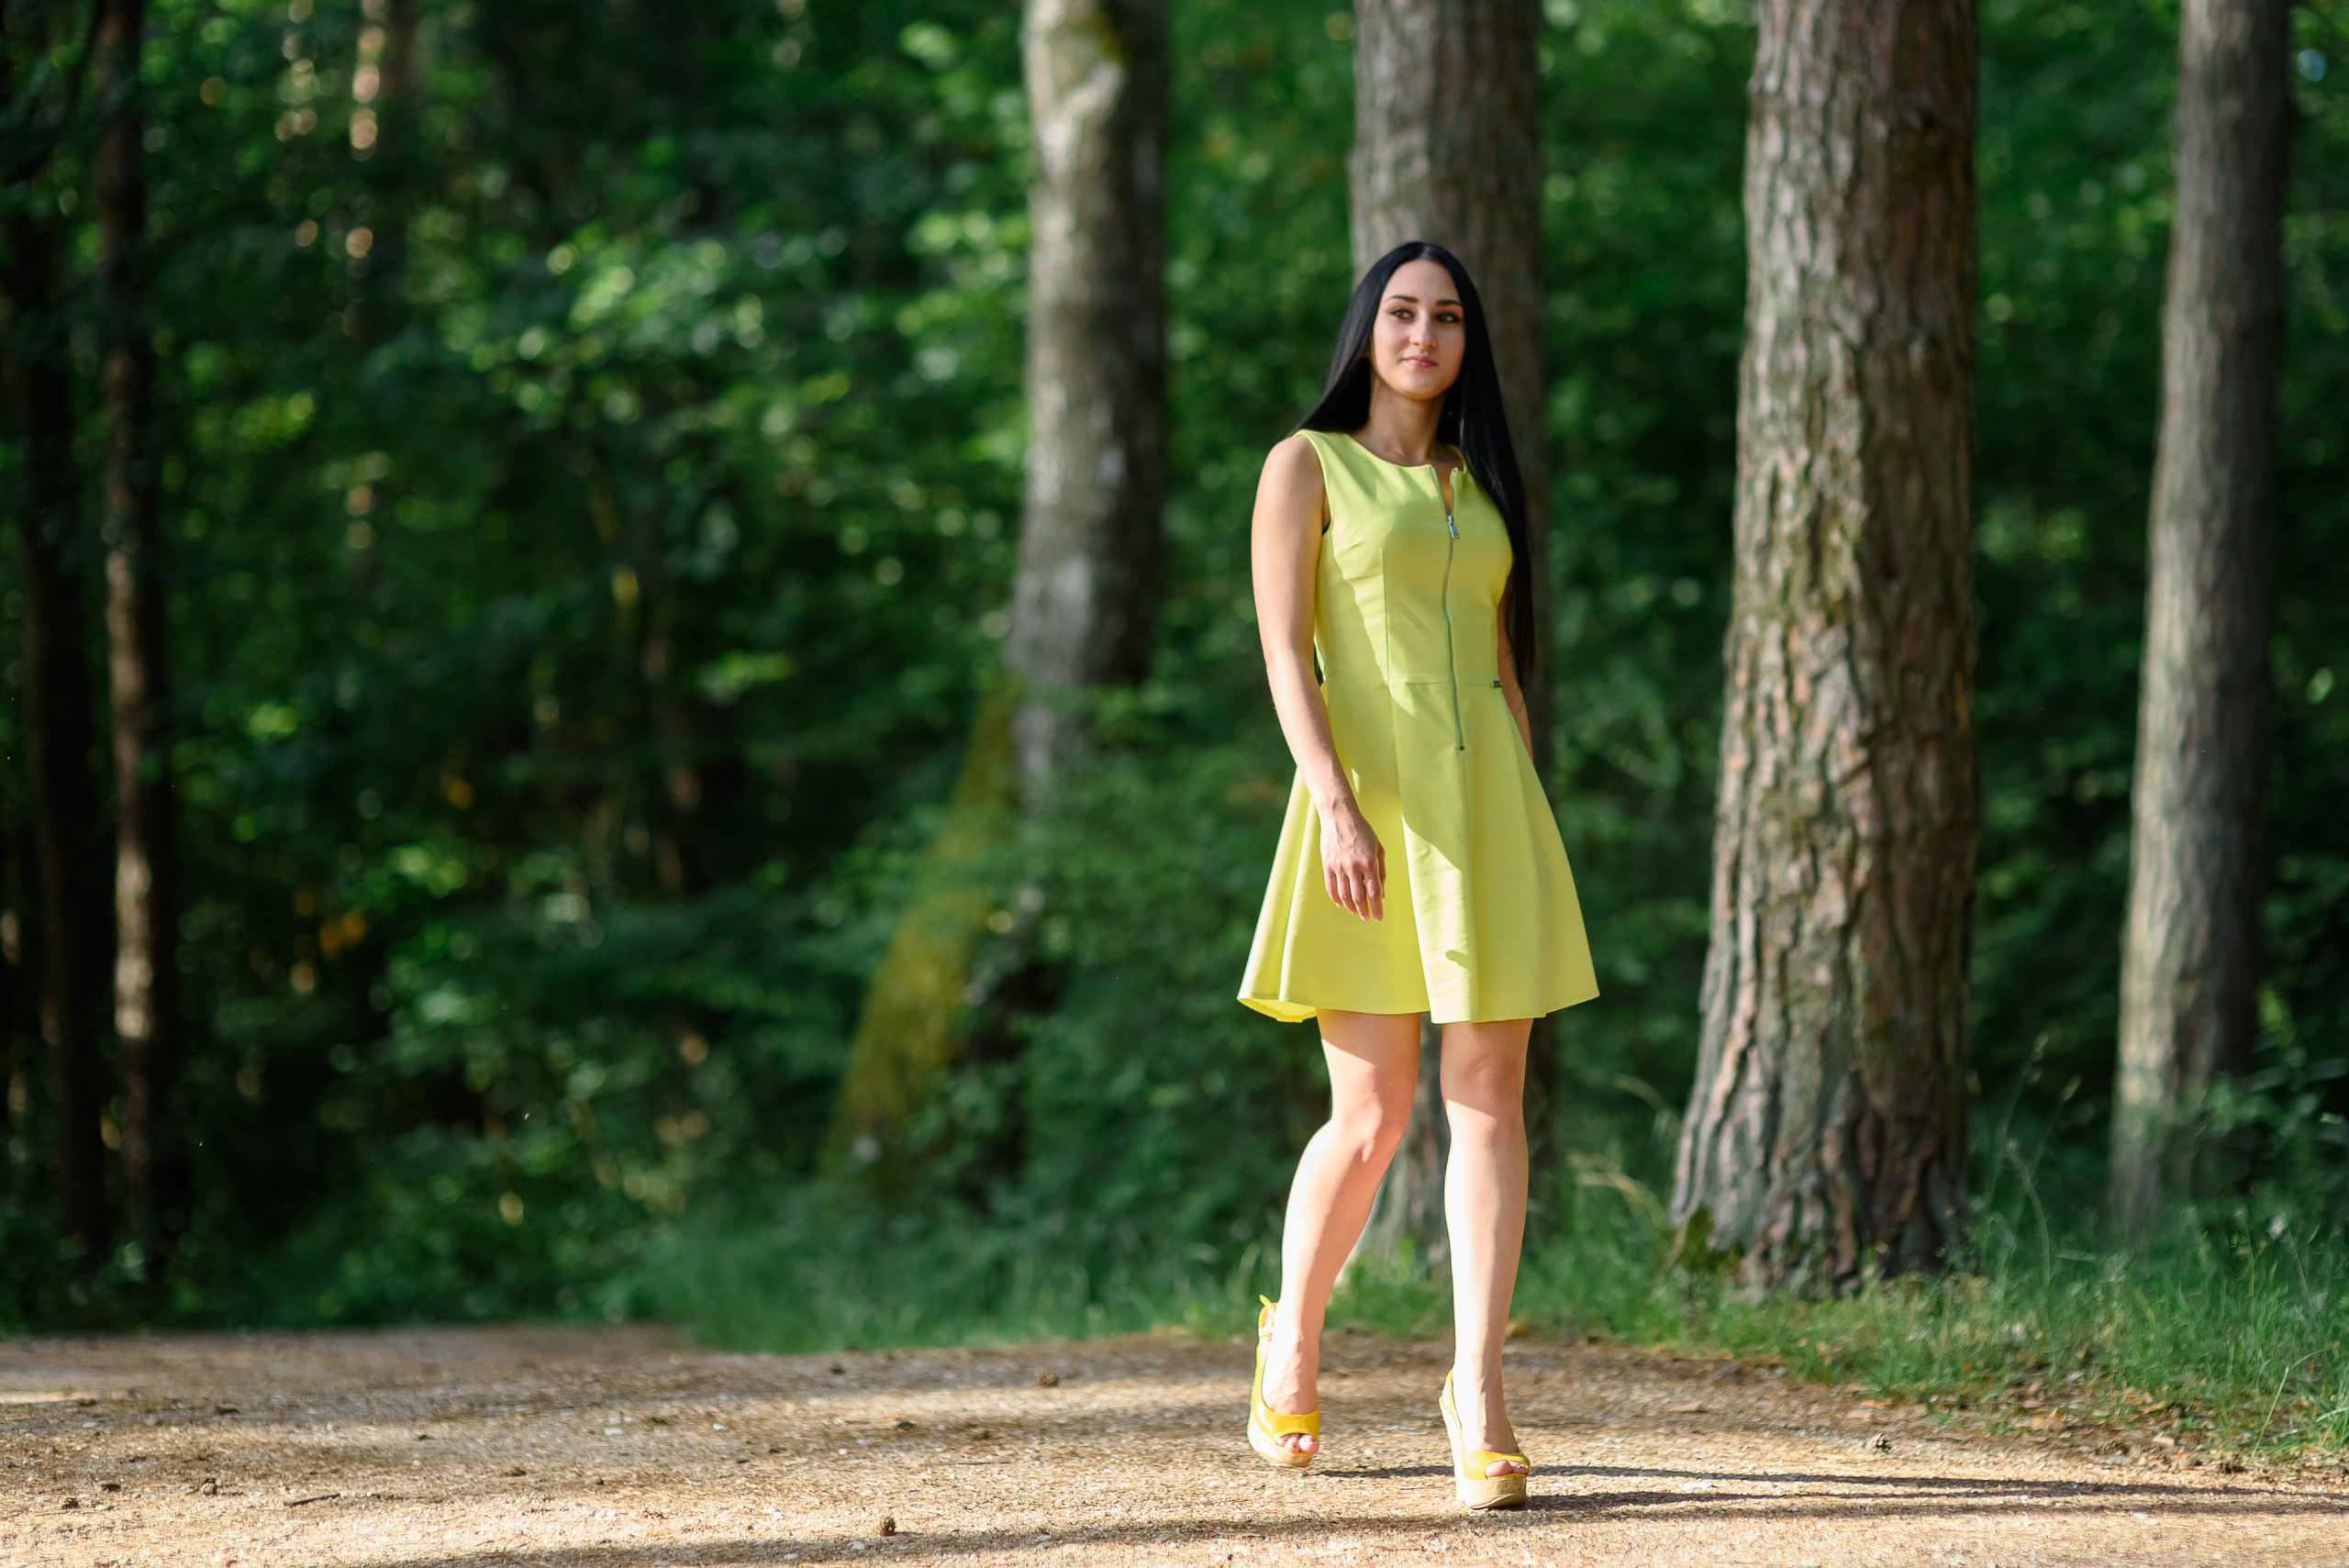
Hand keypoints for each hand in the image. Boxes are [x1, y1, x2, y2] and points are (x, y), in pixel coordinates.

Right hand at [1319, 803, 1385, 920]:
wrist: (1339, 816)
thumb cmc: (1362, 831)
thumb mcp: (1378, 848)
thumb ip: (1381, 871)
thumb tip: (1382, 892)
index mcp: (1369, 863)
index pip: (1374, 892)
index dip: (1377, 908)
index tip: (1379, 918)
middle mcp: (1353, 867)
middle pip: (1358, 897)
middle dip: (1364, 911)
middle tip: (1366, 917)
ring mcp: (1338, 867)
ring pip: (1344, 895)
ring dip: (1350, 907)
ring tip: (1355, 912)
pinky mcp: (1327, 865)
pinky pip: (1330, 887)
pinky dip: (1335, 898)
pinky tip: (1341, 903)